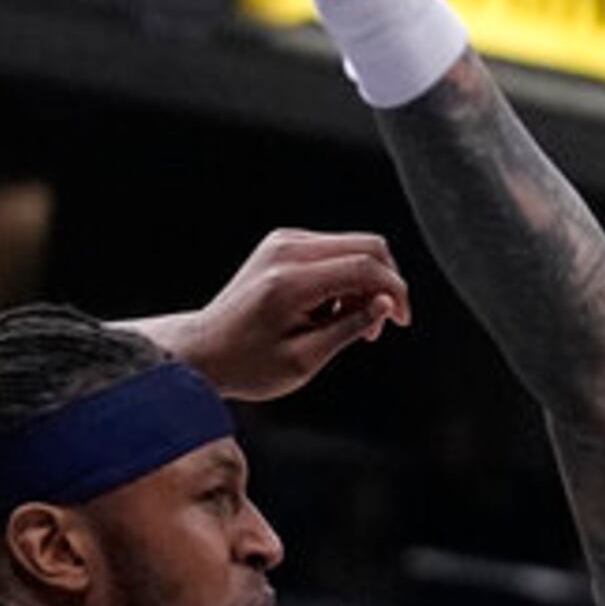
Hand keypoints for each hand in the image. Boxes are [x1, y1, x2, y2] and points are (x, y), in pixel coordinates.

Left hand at [159, 228, 412, 399]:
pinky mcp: (282, 244)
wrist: (202, 350)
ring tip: (350, 324)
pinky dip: (346, 277)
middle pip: (368, 246)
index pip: (365, 266)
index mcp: (291, 280)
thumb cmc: (247, 364)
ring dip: (366, 283)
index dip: (396, 292)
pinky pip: (335, 250)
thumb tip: (386, 304)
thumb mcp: (304, 359)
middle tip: (378, 324)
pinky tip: (333, 310)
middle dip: (386, 284)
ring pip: (355, 246)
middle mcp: (286, 250)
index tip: (402, 321)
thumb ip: (349, 328)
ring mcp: (283, 242)